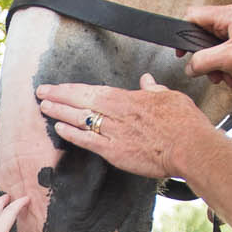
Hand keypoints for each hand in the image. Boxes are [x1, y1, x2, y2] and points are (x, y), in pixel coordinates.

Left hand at [36, 75, 217, 181]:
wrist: (191, 146)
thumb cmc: (184, 123)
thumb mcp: (170, 97)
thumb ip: (153, 89)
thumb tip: (146, 80)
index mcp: (129, 98)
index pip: (94, 90)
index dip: (73, 88)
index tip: (59, 85)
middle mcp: (117, 112)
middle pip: (82, 100)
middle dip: (59, 95)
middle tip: (41, 92)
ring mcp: (114, 132)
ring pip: (80, 118)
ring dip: (60, 112)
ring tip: (44, 107)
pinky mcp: (115, 151)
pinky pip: (87, 141)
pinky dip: (72, 134)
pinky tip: (59, 129)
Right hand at [181, 1, 231, 95]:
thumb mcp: (227, 60)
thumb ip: (201, 61)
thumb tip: (189, 66)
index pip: (195, 16)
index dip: (185, 34)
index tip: (183, 51)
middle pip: (203, 34)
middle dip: (205, 57)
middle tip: (208, 69)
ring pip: (213, 46)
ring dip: (215, 65)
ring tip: (224, 75)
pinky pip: (223, 52)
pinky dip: (224, 66)